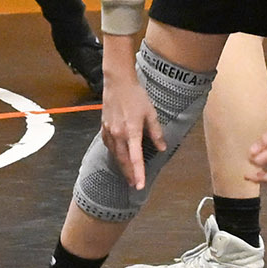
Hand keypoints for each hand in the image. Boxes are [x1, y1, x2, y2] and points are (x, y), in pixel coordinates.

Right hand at [97, 73, 165, 190]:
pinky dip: (114, 153)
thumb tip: (162, 148)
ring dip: (121, 165)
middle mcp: (118, 134)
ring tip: (128, 174)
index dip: (138, 173)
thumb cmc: (136, 96)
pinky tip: (118, 156)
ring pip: (115, 154)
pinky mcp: (104, 127)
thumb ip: (156, 132)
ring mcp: (109, 131)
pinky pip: (109, 145)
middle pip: (123, 160)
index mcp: (132, 131)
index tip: (140, 185)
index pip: (135, 158)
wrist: (118, 82)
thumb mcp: (151, 113)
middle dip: (129, 174)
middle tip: (134, 184)